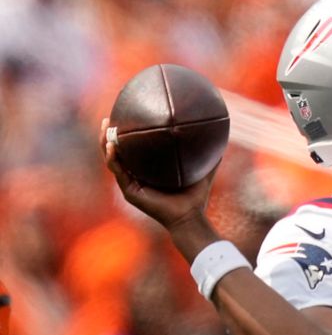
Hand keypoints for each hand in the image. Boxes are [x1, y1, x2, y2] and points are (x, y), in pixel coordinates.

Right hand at [99, 118, 217, 232]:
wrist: (191, 217)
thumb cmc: (196, 196)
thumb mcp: (202, 170)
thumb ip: (209, 155)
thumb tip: (221, 135)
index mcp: (147, 171)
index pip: (131, 150)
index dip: (124, 135)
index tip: (123, 117)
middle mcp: (136, 177)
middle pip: (116, 153)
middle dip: (108, 136)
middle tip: (106, 119)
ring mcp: (131, 185)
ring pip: (112, 160)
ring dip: (105, 143)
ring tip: (105, 128)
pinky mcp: (130, 192)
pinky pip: (118, 172)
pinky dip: (113, 158)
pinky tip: (112, 145)